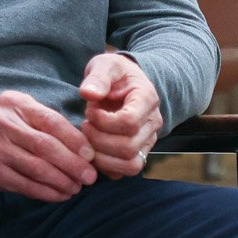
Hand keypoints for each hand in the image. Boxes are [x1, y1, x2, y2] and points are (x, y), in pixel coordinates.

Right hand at [0, 90, 96, 201]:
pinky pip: (26, 186)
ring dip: (62, 182)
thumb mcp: (18, 111)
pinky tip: (60, 194)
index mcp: (14, 104)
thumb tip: (84, 143)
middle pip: (46, 147)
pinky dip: (47, 193)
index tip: (91, 155)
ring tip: (77, 188)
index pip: (51, 121)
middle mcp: (2, 124)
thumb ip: (45, 121)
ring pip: (37, 169)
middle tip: (90, 177)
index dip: (75, 140)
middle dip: (73, 164)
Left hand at [78, 52, 163, 178]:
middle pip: (128, 148)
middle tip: (85, 125)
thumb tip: (88, 94)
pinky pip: (125, 171)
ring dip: (103, 158)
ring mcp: (148, 141)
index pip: (129, 122)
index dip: (104, 122)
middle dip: (99, 140)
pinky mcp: (139, 153)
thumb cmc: (114, 74)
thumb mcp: (105, 65)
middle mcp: (153, 124)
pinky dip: (106, 167)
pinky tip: (94, 149)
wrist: (124, 84)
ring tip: (90, 139)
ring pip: (130, 165)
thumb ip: (98, 77)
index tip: (90, 111)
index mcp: (147, 99)